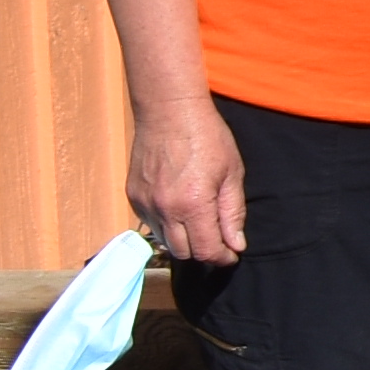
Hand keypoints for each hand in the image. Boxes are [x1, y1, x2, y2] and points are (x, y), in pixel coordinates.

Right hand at [125, 102, 244, 266]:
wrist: (169, 112)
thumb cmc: (208, 138)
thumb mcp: (232, 174)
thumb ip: (233, 213)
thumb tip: (236, 244)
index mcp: (193, 205)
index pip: (206, 250)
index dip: (222, 257)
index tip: (231, 255)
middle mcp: (164, 210)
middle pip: (183, 252)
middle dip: (203, 251)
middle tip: (219, 241)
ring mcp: (145, 204)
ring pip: (164, 241)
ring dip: (184, 240)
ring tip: (201, 224)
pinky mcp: (133, 197)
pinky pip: (150, 224)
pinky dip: (167, 225)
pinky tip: (180, 210)